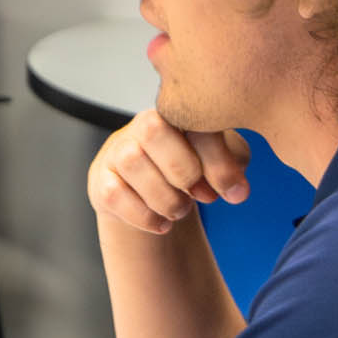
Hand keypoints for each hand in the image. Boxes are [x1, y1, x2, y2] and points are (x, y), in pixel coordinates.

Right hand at [87, 109, 248, 235]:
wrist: (150, 194)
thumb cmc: (188, 170)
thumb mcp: (217, 162)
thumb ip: (232, 165)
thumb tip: (236, 190)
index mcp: (178, 114)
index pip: (194, 121)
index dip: (216, 159)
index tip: (233, 191)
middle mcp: (142, 125)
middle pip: (153, 129)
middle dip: (183, 170)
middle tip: (201, 196)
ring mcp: (116, 151)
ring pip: (131, 161)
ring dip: (164, 196)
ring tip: (180, 210)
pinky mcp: (100, 181)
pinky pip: (114, 193)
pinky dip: (144, 216)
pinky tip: (162, 224)